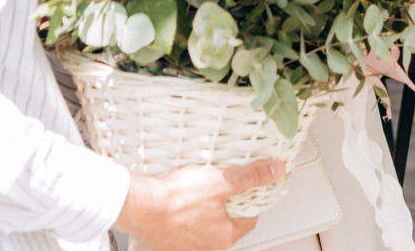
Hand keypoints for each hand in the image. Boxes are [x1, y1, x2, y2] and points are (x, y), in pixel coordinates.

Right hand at [116, 159, 284, 250]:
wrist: (139, 206)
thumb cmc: (176, 198)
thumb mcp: (221, 181)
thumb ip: (251, 177)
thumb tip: (275, 170)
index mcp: (225, 235)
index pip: (250, 216)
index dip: (250, 197)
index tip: (246, 184)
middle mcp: (208, 246)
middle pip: (228, 221)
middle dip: (226, 202)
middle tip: (219, 183)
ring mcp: (188, 246)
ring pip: (206, 224)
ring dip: (205, 208)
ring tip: (198, 189)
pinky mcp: (170, 241)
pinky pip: (186, 226)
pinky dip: (186, 214)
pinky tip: (180, 200)